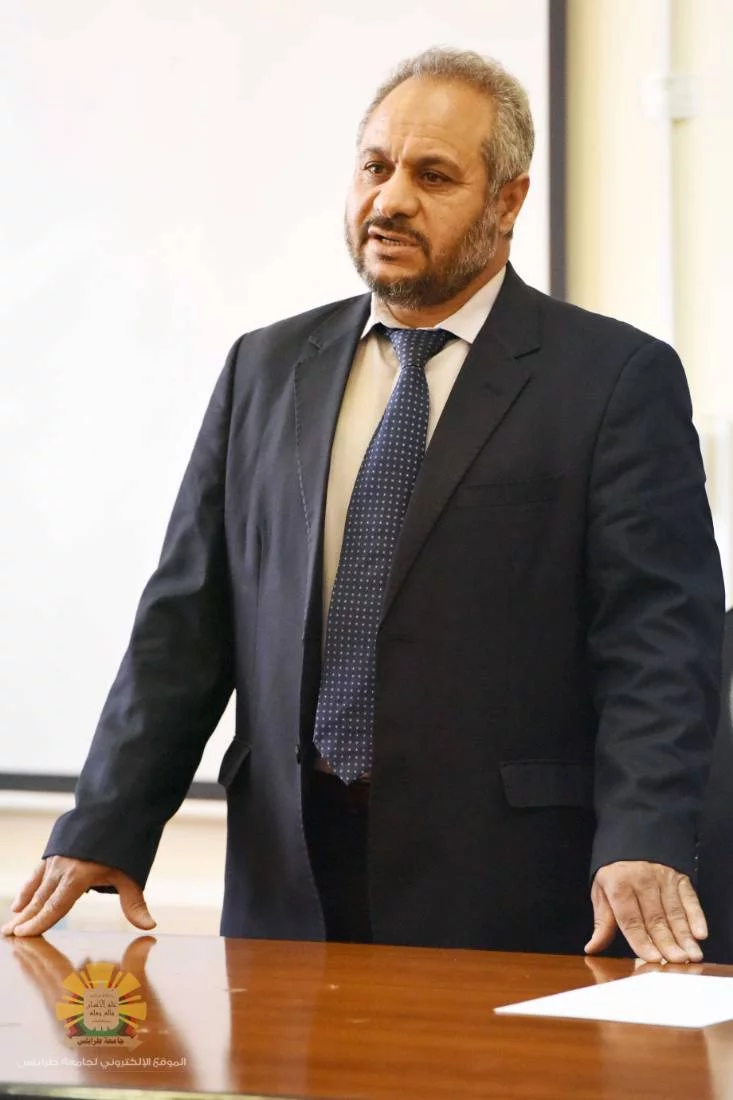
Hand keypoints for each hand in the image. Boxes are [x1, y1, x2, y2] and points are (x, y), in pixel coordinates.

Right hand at [1, 856, 155, 936]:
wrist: (119, 805)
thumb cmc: (127, 842)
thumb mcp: (132, 874)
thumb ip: (134, 903)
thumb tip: (150, 926)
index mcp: (78, 876)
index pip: (54, 907)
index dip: (39, 923)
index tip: (23, 936)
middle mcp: (63, 867)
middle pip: (41, 899)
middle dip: (25, 919)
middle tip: (8, 934)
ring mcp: (57, 857)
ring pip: (36, 887)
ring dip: (24, 906)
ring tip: (10, 922)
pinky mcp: (56, 849)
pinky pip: (38, 873)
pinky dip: (28, 888)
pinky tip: (19, 901)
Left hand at [585, 860, 706, 962]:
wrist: (632, 844)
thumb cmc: (616, 877)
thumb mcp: (602, 894)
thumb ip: (602, 924)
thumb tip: (592, 948)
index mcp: (619, 885)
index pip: (630, 919)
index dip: (641, 940)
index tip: (651, 958)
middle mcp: (642, 881)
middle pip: (655, 918)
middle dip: (667, 942)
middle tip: (676, 962)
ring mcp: (663, 878)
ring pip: (674, 912)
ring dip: (684, 936)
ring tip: (691, 956)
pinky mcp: (679, 879)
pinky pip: (690, 899)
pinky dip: (697, 917)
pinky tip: (700, 934)